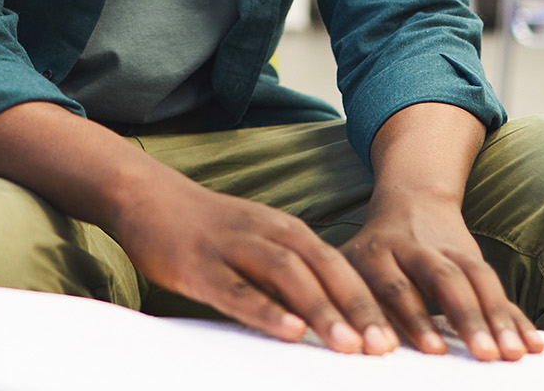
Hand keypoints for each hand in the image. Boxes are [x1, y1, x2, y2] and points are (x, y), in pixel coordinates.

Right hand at [108, 179, 398, 354]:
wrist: (145, 194)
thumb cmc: (205, 228)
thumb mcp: (256, 242)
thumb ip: (289, 275)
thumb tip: (328, 318)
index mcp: (286, 231)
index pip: (339, 266)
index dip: (369, 300)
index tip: (397, 336)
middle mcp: (266, 234)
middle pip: (323, 269)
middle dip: (357, 309)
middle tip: (385, 348)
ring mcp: (233, 248)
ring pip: (286, 277)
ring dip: (321, 310)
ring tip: (348, 345)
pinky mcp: (199, 266)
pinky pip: (236, 289)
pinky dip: (265, 309)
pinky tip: (288, 330)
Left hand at [338, 197, 543, 361]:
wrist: (410, 199)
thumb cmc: (370, 253)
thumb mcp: (349, 267)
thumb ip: (351, 304)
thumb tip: (349, 346)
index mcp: (376, 252)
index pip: (392, 287)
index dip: (409, 319)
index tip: (429, 351)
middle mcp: (414, 248)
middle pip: (442, 279)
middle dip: (463, 316)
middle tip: (481, 355)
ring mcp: (449, 251)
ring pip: (476, 280)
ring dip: (496, 318)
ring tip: (511, 354)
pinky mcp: (474, 258)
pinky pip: (497, 287)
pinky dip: (515, 317)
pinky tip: (532, 345)